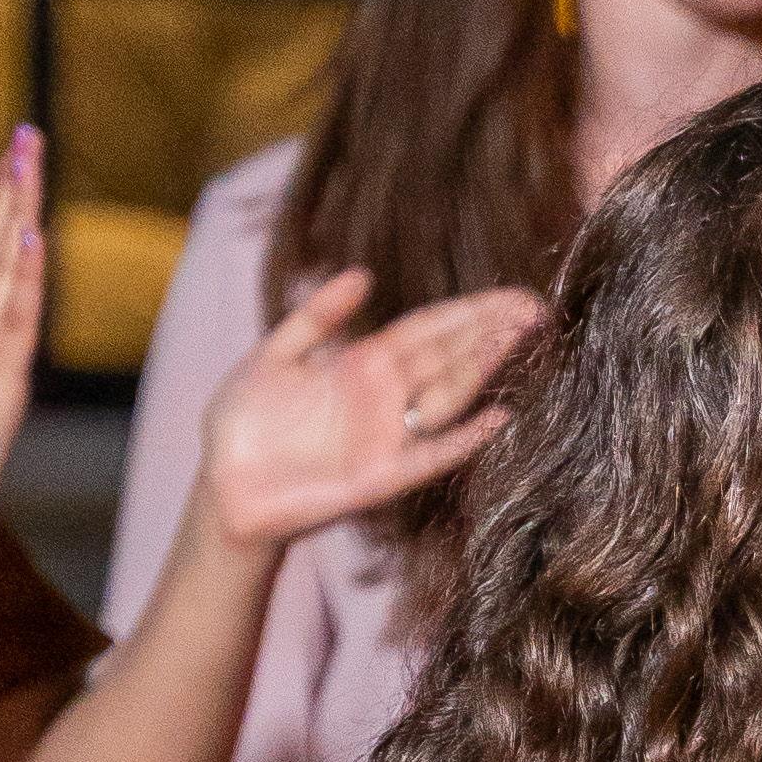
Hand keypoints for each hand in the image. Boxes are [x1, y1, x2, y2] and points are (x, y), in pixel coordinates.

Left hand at [199, 265, 548, 555]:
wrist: (225, 488)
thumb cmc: (243, 424)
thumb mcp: (273, 355)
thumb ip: (317, 317)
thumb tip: (362, 274)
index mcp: (362, 364)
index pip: (428, 329)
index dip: (469, 311)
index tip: (510, 295)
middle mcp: (385, 397)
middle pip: (449, 355)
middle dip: (492, 331)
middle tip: (536, 308)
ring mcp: (390, 436)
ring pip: (448, 395)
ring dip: (486, 368)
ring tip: (524, 340)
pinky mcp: (385, 477)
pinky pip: (434, 455)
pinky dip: (466, 439)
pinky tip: (499, 418)